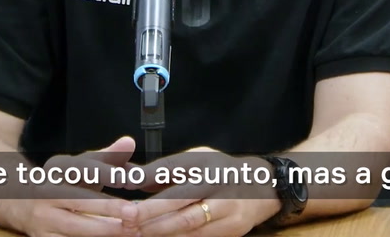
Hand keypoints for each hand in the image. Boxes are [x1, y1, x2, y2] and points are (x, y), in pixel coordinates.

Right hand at [10, 136, 143, 236]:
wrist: (20, 203)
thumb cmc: (64, 183)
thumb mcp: (81, 165)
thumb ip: (107, 156)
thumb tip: (130, 142)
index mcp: (56, 169)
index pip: (82, 169)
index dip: (105, 174)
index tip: (126, 179)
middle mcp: (46, 193)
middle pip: (78, 201)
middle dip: (107, 208)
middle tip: (134, 214)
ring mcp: (43, 219)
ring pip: (74, 228)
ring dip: (102, 231)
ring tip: (130, 232)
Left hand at [132, 148, 280, 236]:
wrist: (263, 188)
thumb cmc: (220, 172)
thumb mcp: (196, 160)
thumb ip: (165, 170)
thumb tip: (130, 177)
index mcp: (208, 164)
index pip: (175, 168)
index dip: (150, 177)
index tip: (126, 184)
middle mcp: (219, 186)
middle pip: (182, 202)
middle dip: (152, 213)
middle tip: (127, 218)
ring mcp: (228, 211)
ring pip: (190, 225)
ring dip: (161, 231)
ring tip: (137, 232)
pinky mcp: (232, 231)